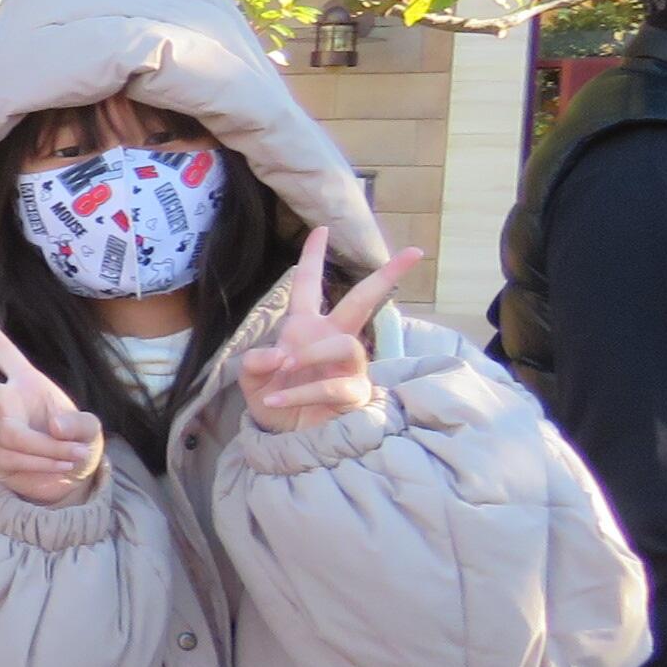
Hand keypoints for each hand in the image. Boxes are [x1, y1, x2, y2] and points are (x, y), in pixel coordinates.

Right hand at [0, 305, 108, 507]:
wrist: (71, 478)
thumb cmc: (77, 442)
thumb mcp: (91, 430)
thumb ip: (79, 424)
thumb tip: (52, 425)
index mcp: (27, 384)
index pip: (4, 353)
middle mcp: (6, 404)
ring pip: (13, 436)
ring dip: (48, 450)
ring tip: (72, 457)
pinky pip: (14, 459)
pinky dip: (43, 466)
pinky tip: (59, 470)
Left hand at [235, 230, 420, 433]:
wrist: (285, 437)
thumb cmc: (273, 399)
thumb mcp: (253, 378)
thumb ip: (255, 362)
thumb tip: (276, 356)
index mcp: (305, 327)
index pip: (308, 285)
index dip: (312, 257)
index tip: (321, 229)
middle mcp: (332, 339)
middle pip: (363, 301)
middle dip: (386, 276)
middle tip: (413, 253)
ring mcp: (348, 365)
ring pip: (344, 345)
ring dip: (311, 355)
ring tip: (285, 369)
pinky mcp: (354, 392)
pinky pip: (332, 385)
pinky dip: (300, 392)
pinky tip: (275, 399)